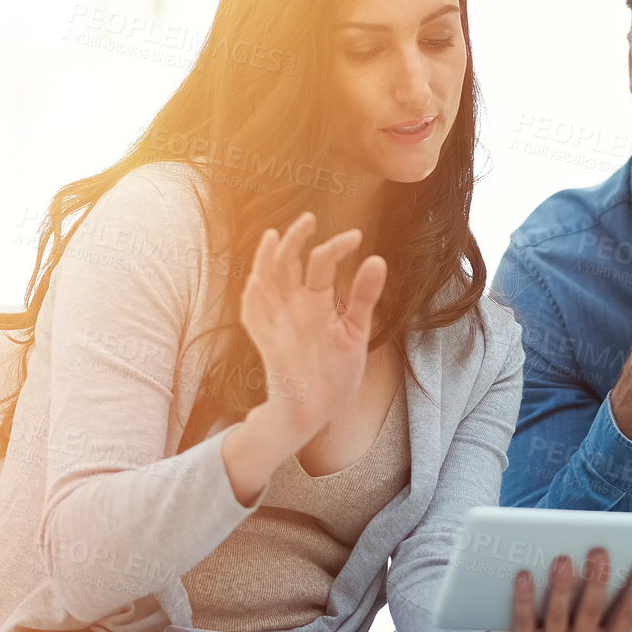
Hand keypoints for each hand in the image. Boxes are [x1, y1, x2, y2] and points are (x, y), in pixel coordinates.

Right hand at [238, 215, 385, 451]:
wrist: (319, 412)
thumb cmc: (333, 372)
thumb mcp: (355, 331)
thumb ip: (364, 297)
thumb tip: (377, 259)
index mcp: (316, 302)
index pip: (320, 264)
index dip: (335, 247)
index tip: (357, 236)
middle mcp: (294, 308)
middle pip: (287, 264)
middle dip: (295, 240)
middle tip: (309, 218)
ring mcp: (279, 324)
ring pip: (265, 283)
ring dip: (267, 260)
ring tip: (274, 236)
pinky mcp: (270, 345)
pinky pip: (255, 318)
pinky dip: (254, 299)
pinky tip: (257, 280)